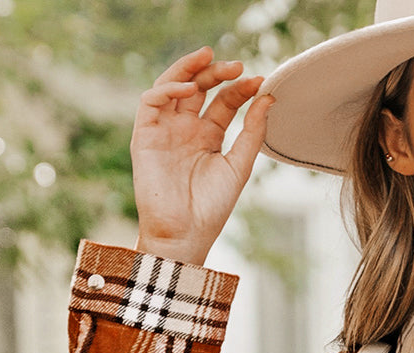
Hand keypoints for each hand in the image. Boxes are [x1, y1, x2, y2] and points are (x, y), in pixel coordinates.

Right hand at [131, 46, 273, 265]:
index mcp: (208, 136)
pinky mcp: (145, 135)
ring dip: (189, 68)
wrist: (184, 234)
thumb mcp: (238, 166)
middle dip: (216, 72)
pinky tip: (190, 89)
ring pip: (172, 86)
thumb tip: (269, 97)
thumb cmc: (211, 208)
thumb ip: (252, 133)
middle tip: (237, 65)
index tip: (259, 82)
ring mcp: (165, 130)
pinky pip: (151, 101)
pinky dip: (168, 89)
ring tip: (209, 57)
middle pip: (199, 87)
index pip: (223, 102)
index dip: (240, 89)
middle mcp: (185, 129)